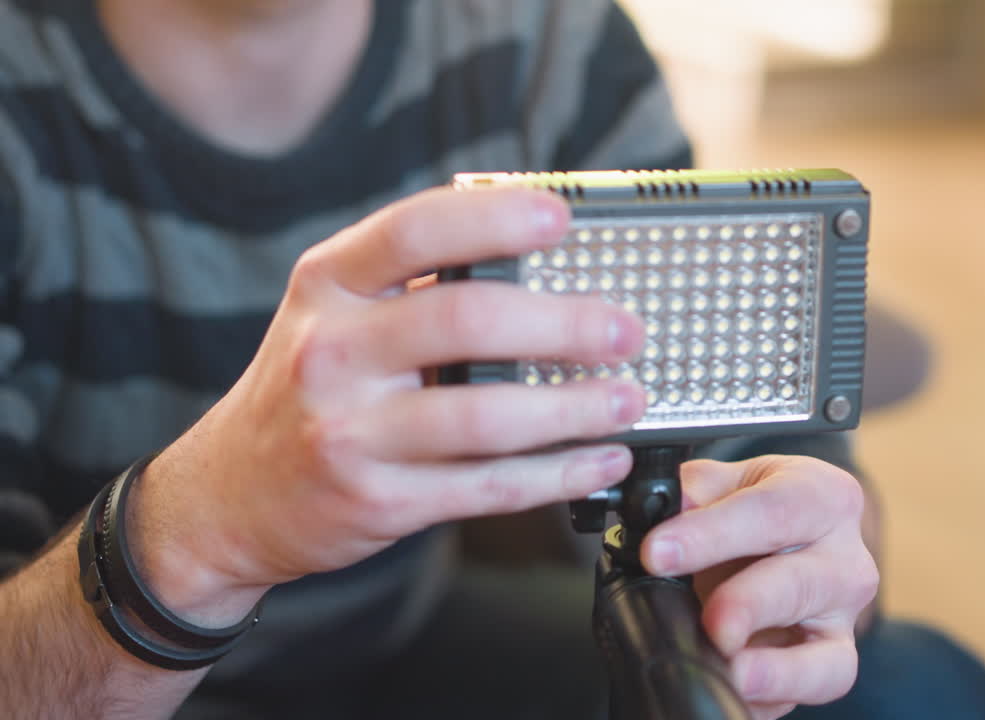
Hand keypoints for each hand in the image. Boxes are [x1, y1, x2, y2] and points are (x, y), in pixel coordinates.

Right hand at [130, 187, 647, 623]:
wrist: (229, 495)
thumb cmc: (307, 388)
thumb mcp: (335, 315)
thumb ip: (414, 283)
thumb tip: (537, 249)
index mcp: (328, 286)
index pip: (414, 231)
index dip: (494, 218)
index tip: (562, 215)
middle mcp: (333, 353)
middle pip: (466, 323)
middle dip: (563, 325)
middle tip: (625, 330)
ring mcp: (351, 432)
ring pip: (487, 417)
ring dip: (575, 409)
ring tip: (629, 399)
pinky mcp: (378, 501)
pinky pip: (487, 486)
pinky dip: (557, 473)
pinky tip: (600, 459)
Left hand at [641, 455, 878, 719]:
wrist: (792, 539)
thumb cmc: (757, 508)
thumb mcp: (726, 483)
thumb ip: (692, 492)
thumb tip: (654, 510)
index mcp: (822, 496)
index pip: (771, 511)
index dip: (711, 533)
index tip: (657, 552)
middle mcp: (845, 559)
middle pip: (801, 583)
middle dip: (748, 604)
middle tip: (709, 619)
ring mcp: (843, 619)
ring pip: (825, 652)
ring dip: (776, 668)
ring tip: (732, 669)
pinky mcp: (833, 663)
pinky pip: (813, 690)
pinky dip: (773, 697)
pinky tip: (733, 691)